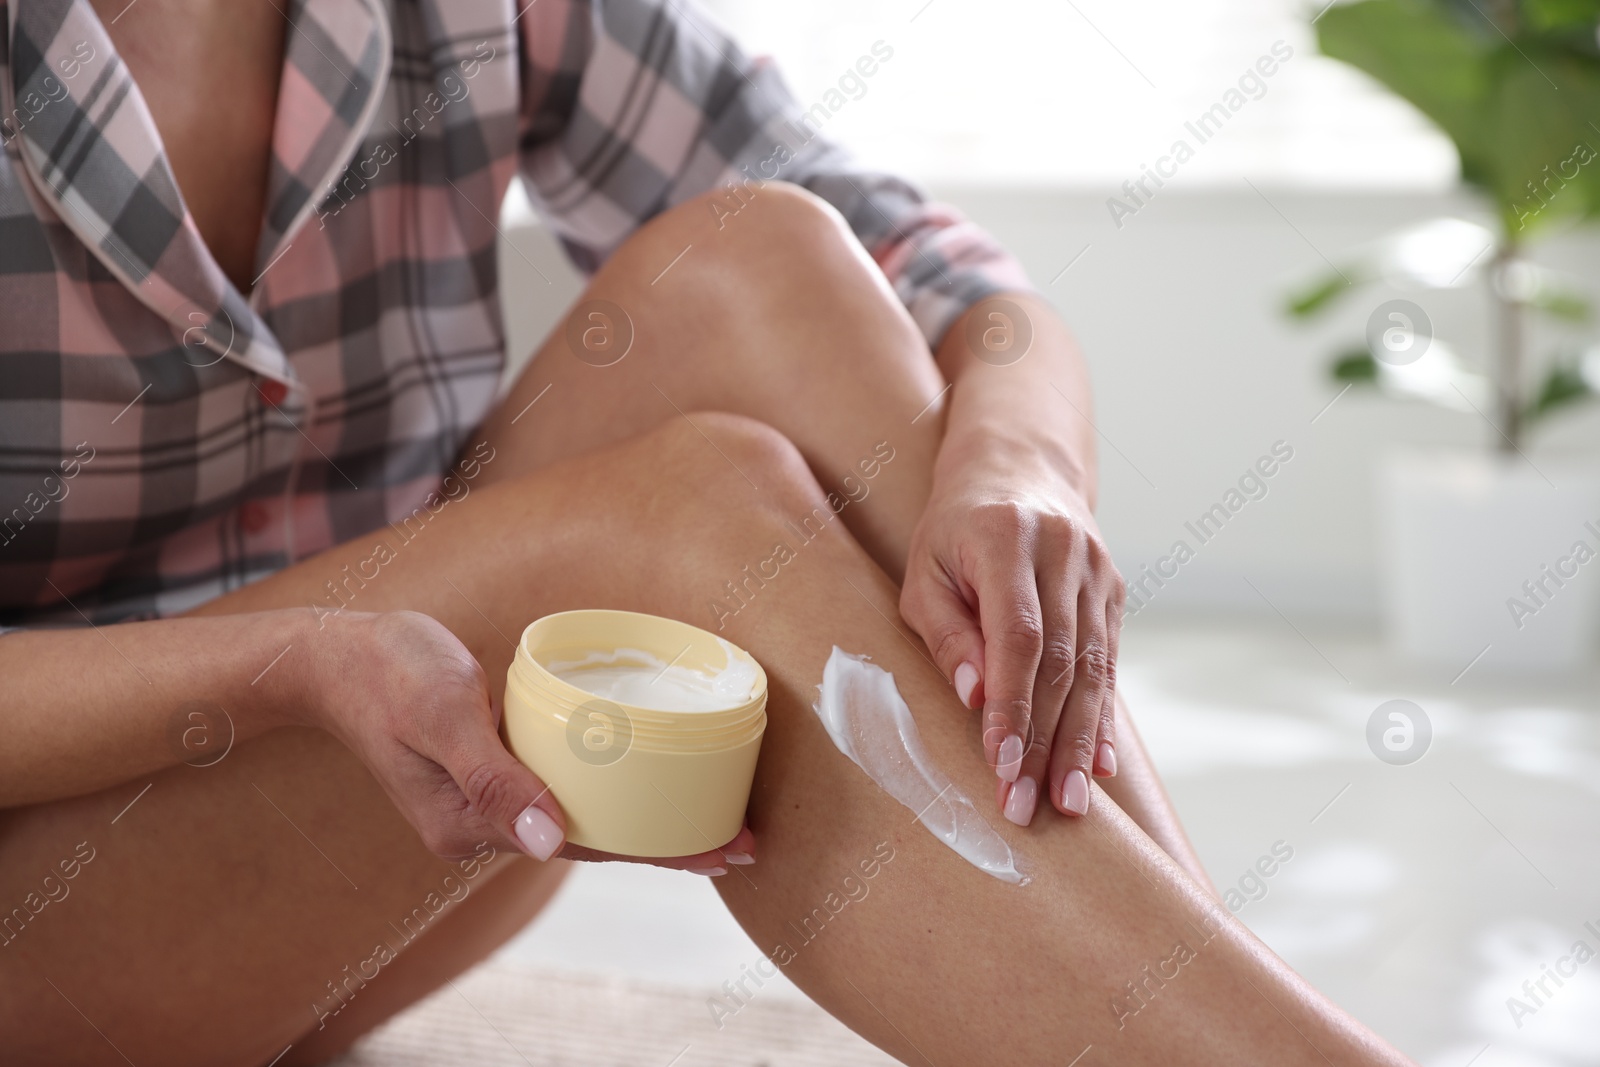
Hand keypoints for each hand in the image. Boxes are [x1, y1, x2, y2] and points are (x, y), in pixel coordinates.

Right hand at [297, 610, 751, 872]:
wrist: (335, 658)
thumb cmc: (388, 672)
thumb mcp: (441, 715)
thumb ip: (491, 776)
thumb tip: (546, 841)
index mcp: (471, 827)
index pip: (587, 847)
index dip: (659, 851)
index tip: (725, 852)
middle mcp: (484, 828)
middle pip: (595, 842)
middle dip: (669, 844)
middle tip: (746, 840)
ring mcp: (488, 803)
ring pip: (585, 818)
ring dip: (646, 820)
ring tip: (716, 817)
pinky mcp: (494, 773)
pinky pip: (566, 790)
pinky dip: (613, 790)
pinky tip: (650, 779)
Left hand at [900, 463, 1124, 824]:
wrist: (1018, 465)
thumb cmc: (953, 528)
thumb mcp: (925, 568)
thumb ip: (946, 631)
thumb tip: (975, 699)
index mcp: (1008, 538)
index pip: (1020, 636)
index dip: (1013, 704)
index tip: (1001, 762)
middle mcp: (1064, 553)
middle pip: (1061, 662)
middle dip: (1043, 740)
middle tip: (1026, 805)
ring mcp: (1098, 572)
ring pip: (1093, 670)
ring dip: (1077, 743)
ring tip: (1066, 804)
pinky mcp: (1115, 592)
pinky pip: (1110, 665)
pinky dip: (1099, 719)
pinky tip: (1093, 767)